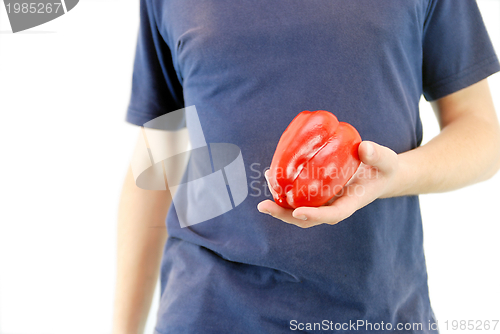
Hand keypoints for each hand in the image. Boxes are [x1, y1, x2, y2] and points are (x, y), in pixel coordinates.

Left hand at [257, 141, 398, 227]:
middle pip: (307, 219)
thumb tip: (364, 148)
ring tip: (266, 181)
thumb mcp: (387, 160)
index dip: (315, 215)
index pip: (332, 215)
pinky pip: (297, 195)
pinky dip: (283, 188)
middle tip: (263, 206)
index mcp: (350, 203)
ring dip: (278, 202)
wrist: (379, 174)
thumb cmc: (383, 168)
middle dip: (284, 215)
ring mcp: (323, 201)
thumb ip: (378, 154)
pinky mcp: (316, 193)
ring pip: (298, 209)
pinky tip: (271, 173)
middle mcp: (333, 206)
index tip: (298, 212)